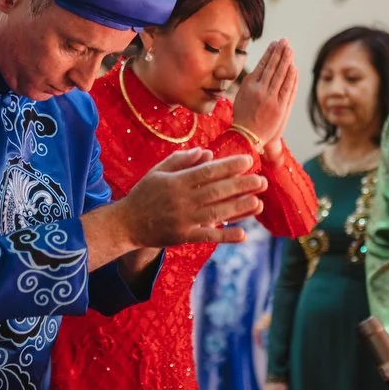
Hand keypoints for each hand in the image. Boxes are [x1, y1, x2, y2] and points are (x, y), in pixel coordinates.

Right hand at [118, 148, 266, 246]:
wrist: (126, 224)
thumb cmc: (144, 194)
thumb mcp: (158, 171)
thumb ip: (182, 160)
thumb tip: (207, 152)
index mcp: (176, 181)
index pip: (208, 172)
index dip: (229, 166)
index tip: (248, 162)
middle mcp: (182, 200)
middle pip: (217, 192)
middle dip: (242, 186)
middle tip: (262, 182)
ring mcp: (183, 220)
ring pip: (216, 213)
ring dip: (239, 209)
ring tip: (259, 203)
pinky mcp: (183, 237)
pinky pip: (207, 237)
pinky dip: (225, 236)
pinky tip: (243, 234)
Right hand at [231, 39, 297, 147]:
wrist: (247, 136)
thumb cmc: (243, 116)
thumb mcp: (241, 96)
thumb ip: (251, 83)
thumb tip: (261, 68)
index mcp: (249, 85)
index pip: (262, 65)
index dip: (270, 53)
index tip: (274, 44)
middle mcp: (259, 90)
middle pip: (272, 67)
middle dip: (279, 52)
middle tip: (285, 41)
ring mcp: (270, 98)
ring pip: (281, 75)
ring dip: (286, 60)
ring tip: (290, 49)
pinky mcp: (279, 107)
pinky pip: (287, 88)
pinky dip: (291, 77)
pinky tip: (294, 67)